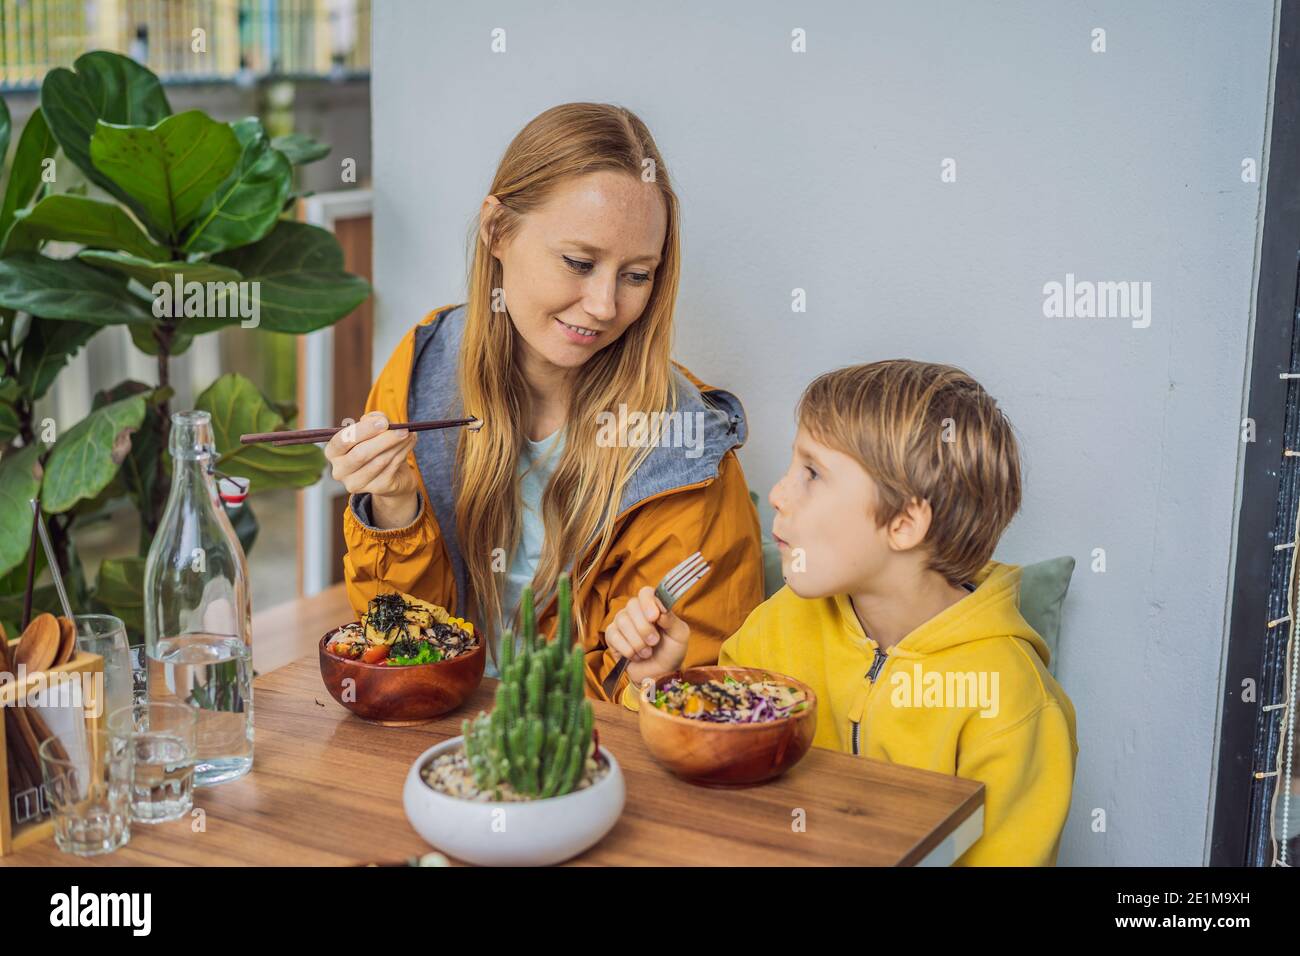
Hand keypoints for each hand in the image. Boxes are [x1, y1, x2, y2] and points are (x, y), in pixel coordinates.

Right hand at [325, 411, 419, 528]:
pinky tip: (410, 442)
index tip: (384, 422)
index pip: (342, 441)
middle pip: (360, 455)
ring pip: (380, 461)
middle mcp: (340, 471)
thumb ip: (374, 420)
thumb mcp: (373, 430)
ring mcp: (356, 483)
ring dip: (398, 445)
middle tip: (402, 429)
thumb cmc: (377, 447)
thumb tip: (381, 419)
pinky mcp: (376, 489)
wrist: (392, 473)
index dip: (363, 430)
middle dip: (384, 440)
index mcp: (333, 452)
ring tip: (409, 433)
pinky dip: (404, 452)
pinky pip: (392, 468)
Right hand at [604, 585, 690, 687]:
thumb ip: (672, 620)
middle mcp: (636, 611)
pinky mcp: (612, 636)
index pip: (645, 593)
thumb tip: (661, 610)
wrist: (659, 675)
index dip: (648, 603)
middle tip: (654, 642)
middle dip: (644, 627)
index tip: (655, 617)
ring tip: (647, 652)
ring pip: (622, 621)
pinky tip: (635, 656)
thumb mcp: (679, 636)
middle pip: (632, 606)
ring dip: (637, 641)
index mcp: (653, 606)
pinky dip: (627, 649)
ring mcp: (622, 622)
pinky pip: (613, 635)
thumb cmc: (671, 652)